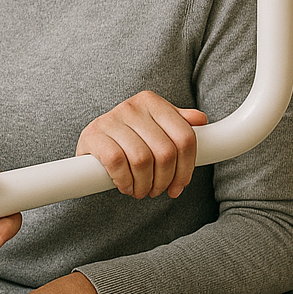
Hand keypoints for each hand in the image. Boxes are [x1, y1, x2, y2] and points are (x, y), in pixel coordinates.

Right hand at [78, 91, 207, 199]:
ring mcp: (111, 119)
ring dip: (144, 184)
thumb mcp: (155, 127)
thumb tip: (201, 120)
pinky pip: (117, 163)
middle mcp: (132, 106)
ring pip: (142, 160)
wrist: (91, 143)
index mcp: (152, 102)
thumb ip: (178, 123)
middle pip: (166, 152)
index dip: (187, 168)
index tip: (179, 185)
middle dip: (164, 180)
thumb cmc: (129, 138)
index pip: (185, 138)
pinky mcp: (93, 135)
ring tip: (141, 191)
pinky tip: (125, 186)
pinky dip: (125, 181)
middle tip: (158, 191)